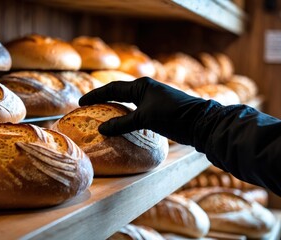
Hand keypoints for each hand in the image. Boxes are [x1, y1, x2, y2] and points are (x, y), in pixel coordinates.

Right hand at [79, 77, 211, 144]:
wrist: (199, 123)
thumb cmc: (172, 115)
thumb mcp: (144, 118)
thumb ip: (122, 123)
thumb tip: (101, 129)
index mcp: (141, 86)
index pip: (112, 88)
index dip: (96, 95)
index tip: (81, 102)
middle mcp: (145, 90)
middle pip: (119, 94)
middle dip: (103, 100)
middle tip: (88, 108)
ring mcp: (152, 100)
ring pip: (128, 104)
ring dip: (115, 109)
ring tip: (101, 116)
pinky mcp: (158, 112)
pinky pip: (136, 113)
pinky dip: (126, 118)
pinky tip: (121, 126)